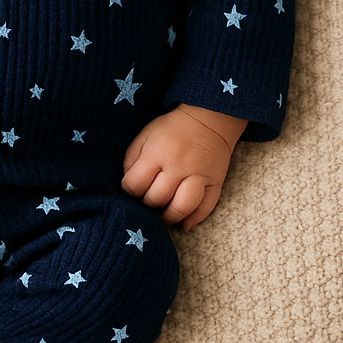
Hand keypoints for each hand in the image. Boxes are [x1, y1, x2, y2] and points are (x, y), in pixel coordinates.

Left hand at [121, 104, 245, 230]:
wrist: (208, 118)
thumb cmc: (171, 128)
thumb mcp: (145, 135)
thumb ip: (132, 158)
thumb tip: (127, 185)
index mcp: (156, 152)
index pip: (135, 184)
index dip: (129, 192)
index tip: (132, 191)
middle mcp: (178, 165)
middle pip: (157, 198)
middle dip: (148, 205)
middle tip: (147, 204)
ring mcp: (198, 175)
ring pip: (181, 208)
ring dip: (169, 218)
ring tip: (163, 218)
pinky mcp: (215, 182)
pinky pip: (205, 208)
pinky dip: (194, 220)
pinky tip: (184, 225)